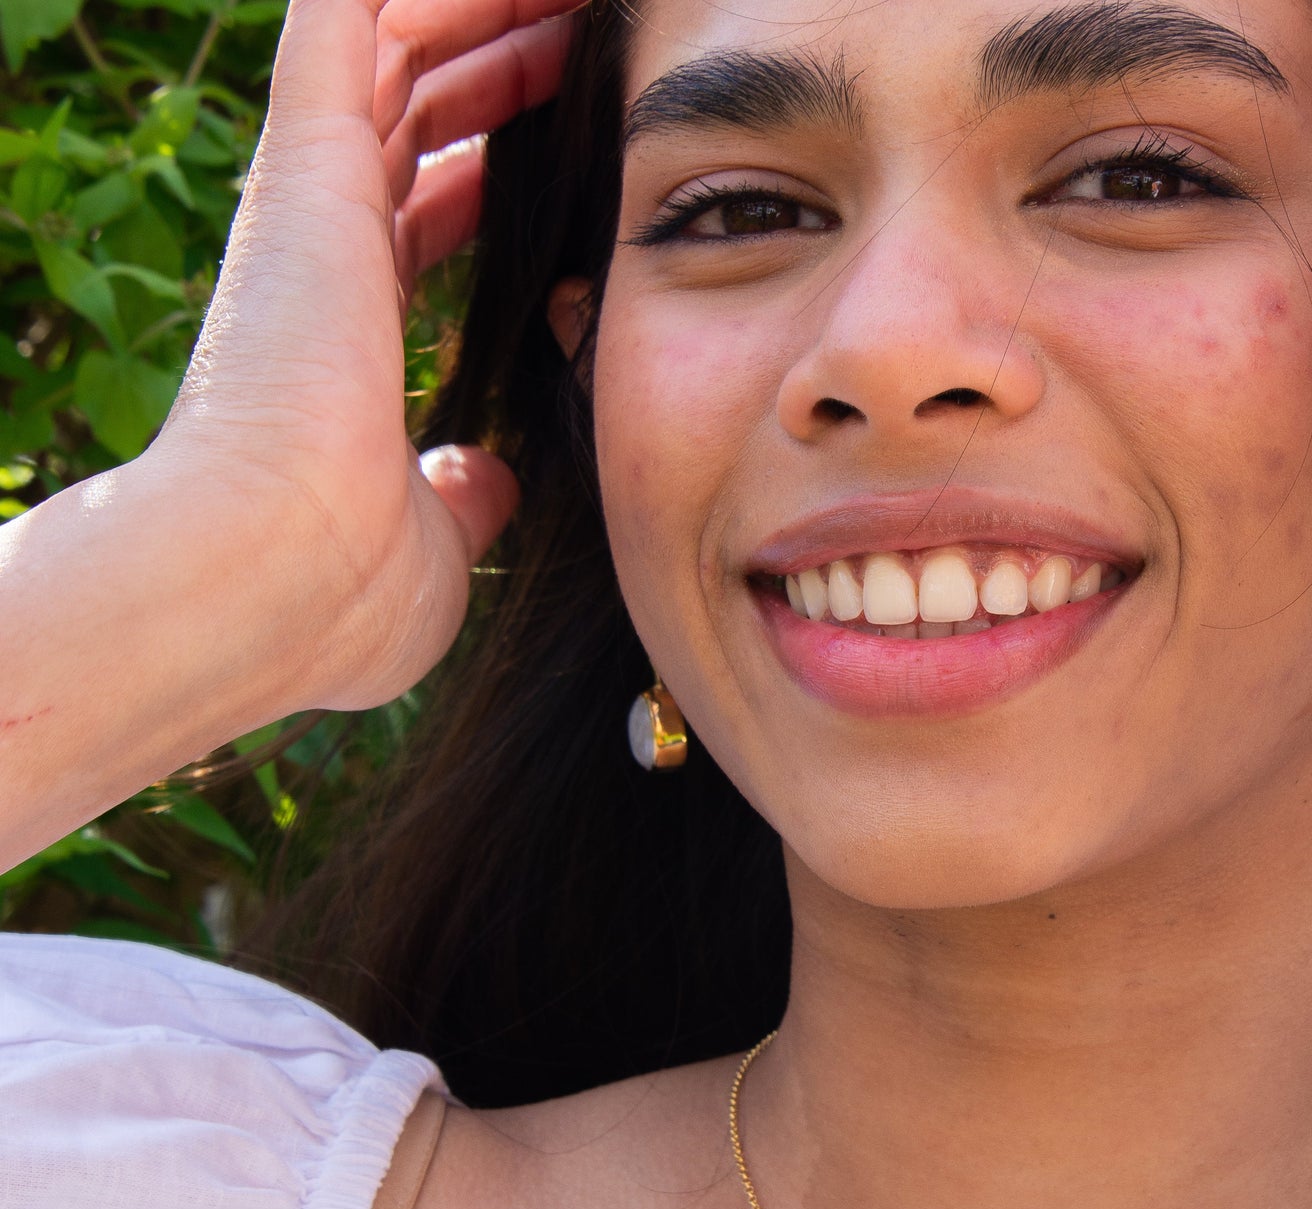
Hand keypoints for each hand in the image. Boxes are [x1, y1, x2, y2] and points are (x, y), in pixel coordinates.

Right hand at [154, 0, 579, 709]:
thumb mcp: (436, 536)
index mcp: (351, 318)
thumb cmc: (338, 591)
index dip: (495, 153)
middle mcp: (323, 240)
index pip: (425, 196)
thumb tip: (486, 480)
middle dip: (502, 52)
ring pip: (398, 33)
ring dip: (488, 6)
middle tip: (587, 28)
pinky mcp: (305, 157)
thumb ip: (463, 491)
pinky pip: (361, 7)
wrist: (267, 579)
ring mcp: (311, 194)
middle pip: (419, 101)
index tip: (574, 137)